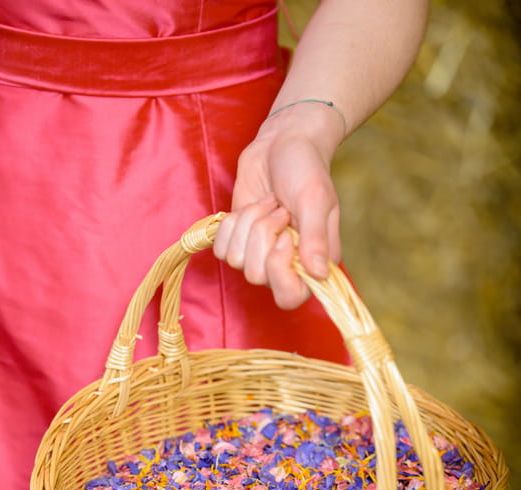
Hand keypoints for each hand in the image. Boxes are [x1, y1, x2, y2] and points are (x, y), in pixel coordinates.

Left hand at [213, 105, 341, 309]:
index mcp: (313, 263)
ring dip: (248, 223)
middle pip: (256, 275)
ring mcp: (260, 255)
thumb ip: (316, 238)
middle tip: (278, 210)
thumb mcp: (316, 199)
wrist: (282, 144)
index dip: (279, 271)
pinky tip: (250, 207)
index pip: (290, 297)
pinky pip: (221, 250)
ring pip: (236, 261)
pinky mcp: (238, 242)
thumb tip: (318, 274)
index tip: (285, 236)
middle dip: (261, 234)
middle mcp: (286, 265)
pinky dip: (231, 224)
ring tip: (267, 203)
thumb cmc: (306, 169)